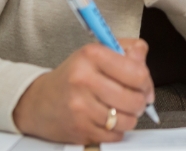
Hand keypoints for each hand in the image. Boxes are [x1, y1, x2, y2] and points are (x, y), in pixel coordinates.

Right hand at [13, 39, 153, 143]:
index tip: (144, 84)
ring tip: (121, 108)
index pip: (136, 72)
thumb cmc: (73, 76)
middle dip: (141, 101)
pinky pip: (115, 135)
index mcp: (92, 55)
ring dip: (130, 117)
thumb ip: (126, 50)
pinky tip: (108, 119)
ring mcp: (81, 107)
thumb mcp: (97, 53)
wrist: (39, 101)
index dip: (146, 80)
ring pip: (127, 120)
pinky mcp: (80, 129)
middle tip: (136, 98)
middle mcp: (84, 79)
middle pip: (134, 98)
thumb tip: (143, 58)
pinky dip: (117, 130)